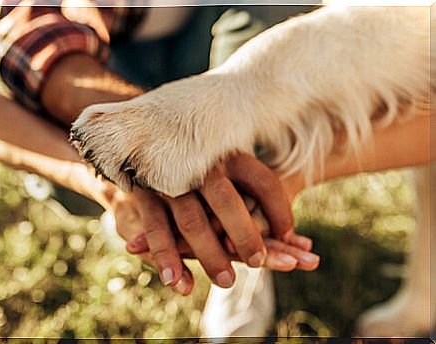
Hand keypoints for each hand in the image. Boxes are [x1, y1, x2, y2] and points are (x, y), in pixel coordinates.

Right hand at [114, 153, 318, 294]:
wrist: (147, 148)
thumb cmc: (200, 170)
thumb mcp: (228, 173)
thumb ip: (257, 202)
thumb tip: (303, 243)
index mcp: (228, 155)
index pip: (264, 182)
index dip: (280, 212)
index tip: (290, 237)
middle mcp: (200, 165)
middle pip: (228, 201)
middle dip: (245, 236)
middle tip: (258, 264)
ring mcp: (171, 180)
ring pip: (192, 221)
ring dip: (209, 254)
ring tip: (227, 282)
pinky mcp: (146, 194)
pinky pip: (156, 229)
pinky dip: (168, 257)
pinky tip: (181, 284)